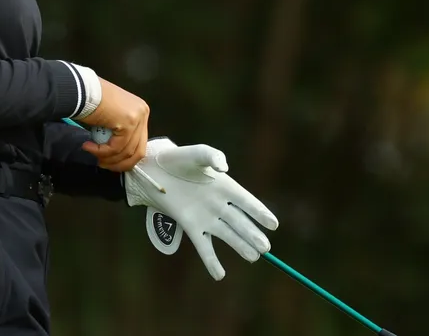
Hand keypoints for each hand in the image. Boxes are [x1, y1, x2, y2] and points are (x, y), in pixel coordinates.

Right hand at [78, 78, 149, 171]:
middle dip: (120, 163)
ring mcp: (138, 117)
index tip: (110, 163)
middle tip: (103, 165)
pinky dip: (102, 152)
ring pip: (126, 151)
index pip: (139, 143)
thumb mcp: (112, 118)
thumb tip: (118, 156)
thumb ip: (119, 133)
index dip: (125, 158)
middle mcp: (143, 113)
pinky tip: (89, 147)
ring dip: (108, 158)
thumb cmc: (92, 101)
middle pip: (137, 150)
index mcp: (141, 112)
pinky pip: (116, 147)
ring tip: (93, 155)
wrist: (82, 89)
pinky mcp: (129, 122)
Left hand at [123, 138, 278, 280]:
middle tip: (265, 248)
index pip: (247, 202)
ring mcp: (205, 217)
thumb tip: (224, 167)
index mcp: (225, 186)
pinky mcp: (191, 226)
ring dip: (240, 246)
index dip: (260, 213)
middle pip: (240, 222)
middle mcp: (219, 204)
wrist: (155, 170)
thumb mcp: (197, 153)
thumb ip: (212, 156)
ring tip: (253, 257)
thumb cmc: (179, 159)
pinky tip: (219, 275)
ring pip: (227, 235)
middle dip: (253, 235)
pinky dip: (211, 261)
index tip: (273, 225)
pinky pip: (204, 246)